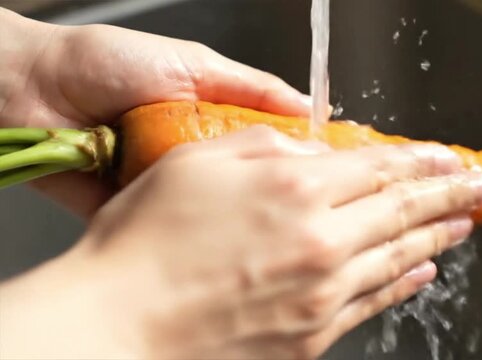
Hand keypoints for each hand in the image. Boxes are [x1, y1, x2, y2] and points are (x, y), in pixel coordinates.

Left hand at [0, 8, 312, 216]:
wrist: (28, 88)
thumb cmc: (103, 62)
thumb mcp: (190, 63)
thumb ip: (249, 85)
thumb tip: (307, 105)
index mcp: (211, 119)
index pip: (270, 143)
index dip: (301, 158)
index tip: (337, 173)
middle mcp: (193, 154)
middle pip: (246, 181)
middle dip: (274, 196)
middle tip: (309, 211)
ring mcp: (167, 185)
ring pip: (214, 208)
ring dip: (233, 215)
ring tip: (267, 228)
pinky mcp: (138, 210)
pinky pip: (172, 224)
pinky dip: (190, 231)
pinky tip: (217, 241)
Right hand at [0, 127, 481, 358]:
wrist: (117, 327)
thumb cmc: (145, 244)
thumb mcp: (199, 163)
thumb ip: (267, 149)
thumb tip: (313, 154)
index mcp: (294, 188)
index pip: (380, 167)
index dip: (421, 159)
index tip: (448, 156)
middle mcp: (320, 240)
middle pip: (404, 210)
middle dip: (450, 194)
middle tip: (479, 186)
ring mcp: (322, 293)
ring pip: (400, 256)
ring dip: (438, 236)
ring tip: (464, 224)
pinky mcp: (312, 335)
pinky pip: (375, 302)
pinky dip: (405, 282)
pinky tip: (423, 272)